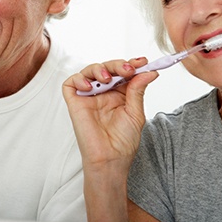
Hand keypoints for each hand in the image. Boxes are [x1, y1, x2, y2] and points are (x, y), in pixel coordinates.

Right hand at [63, 57, 157, 171]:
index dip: (131, 64)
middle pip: (107, 68)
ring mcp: (89, 97)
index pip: (123, 73)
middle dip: (118, 65)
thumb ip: (138, 90)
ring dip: (99, 69)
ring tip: (108, 78)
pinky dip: (79, 79)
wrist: (111, 159)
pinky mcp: (75, 102)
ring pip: (89, 71)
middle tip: (128, 69)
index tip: (142, 62)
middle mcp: (104, 93)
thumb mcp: (135, 112)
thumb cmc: (123, 141)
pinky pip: (71, 83)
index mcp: (119, 94)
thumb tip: (150, 71)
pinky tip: (90, 87)